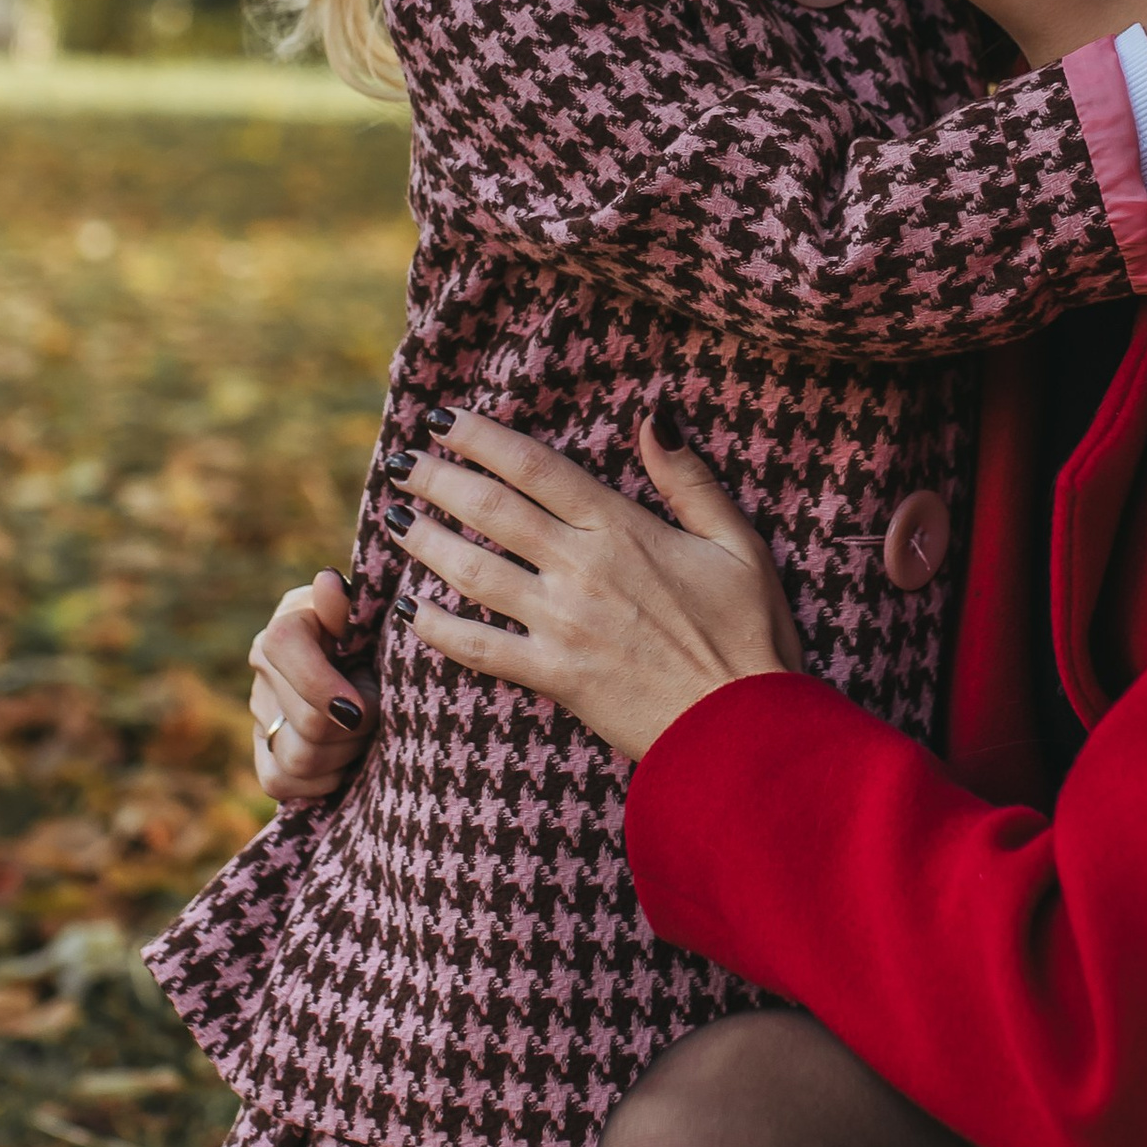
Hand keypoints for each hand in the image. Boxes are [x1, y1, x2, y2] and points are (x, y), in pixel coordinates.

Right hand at [248, 571, 374, 802]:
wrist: (377, 672)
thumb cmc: (380, 642)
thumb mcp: (372, 619)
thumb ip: (351, 608)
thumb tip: (329, 583)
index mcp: (288, 625)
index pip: (282, 648)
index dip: (321, 686)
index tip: (361, 709)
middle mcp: (263, 666)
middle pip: (306, 721)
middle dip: (356, 728)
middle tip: (380, 715)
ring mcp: (259, 711)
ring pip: (297, 758)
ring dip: (344, 754)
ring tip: (363, 735)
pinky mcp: (263, 753)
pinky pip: (279, 782)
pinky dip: (320, 781)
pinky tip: (342, 761)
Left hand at [396, 407, 801, 764]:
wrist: (746, 728)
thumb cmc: (752, 636)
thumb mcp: (739, 544)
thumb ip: (690, 481)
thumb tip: (654, 418)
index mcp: (624, 530)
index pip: (535, 467)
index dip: (481, 437)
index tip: (443, 420)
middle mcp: (583, 569)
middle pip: (490, 509)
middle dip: (437, 479)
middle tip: (400, 463)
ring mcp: (562, 624)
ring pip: (473, 570)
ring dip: (425, 541)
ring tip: (394, 520)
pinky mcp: (554, 676)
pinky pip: (479, 647)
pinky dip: (437, 627)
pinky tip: (409, 611)